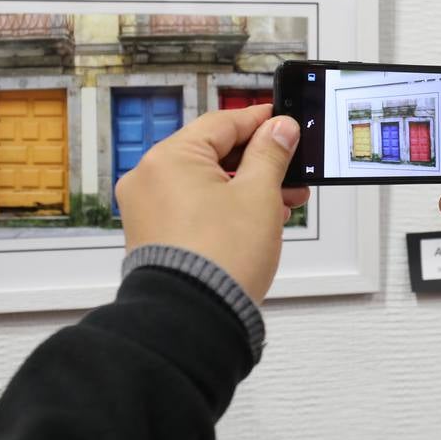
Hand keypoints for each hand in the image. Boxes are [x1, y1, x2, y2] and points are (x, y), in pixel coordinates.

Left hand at [115, 104, 309, 303]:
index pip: (221, 124)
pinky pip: (193, 206)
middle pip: (213, 154)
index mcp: (169, 158)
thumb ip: (271, 154)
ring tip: (284, 200)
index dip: (258, 121)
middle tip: (292, 167)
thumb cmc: (219, 260)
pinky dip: (224, 207)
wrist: (193, 318)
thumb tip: (279, 129)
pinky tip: (257, 218)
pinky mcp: (154, 235)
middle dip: (258, 162)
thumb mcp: (258, 195)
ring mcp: (148, 209)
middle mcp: (150, 179)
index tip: (282, 122)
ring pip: (205, 183)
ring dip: (245, 187)